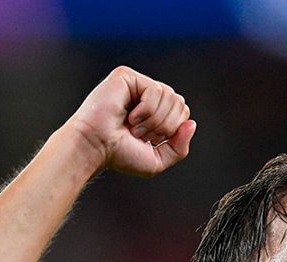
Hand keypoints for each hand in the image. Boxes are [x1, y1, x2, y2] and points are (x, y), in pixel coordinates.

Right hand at [62, 66, 196, 177]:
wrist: (95, 148)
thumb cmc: (119, 154)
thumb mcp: (157, 159)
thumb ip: (180, 146)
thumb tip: (191, 123)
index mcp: (153, 110)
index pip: (182, 111)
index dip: (172, 129)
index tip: (149, 140)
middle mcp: (145, 94)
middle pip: (180, 102)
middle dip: (166, 125)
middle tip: (141, 134)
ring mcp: (135, 84)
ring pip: (170, 96)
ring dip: (155, 120)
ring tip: (134, 127)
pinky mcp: (126, 76)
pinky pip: (156, 90)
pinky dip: (147, 110)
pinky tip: (129, 116)